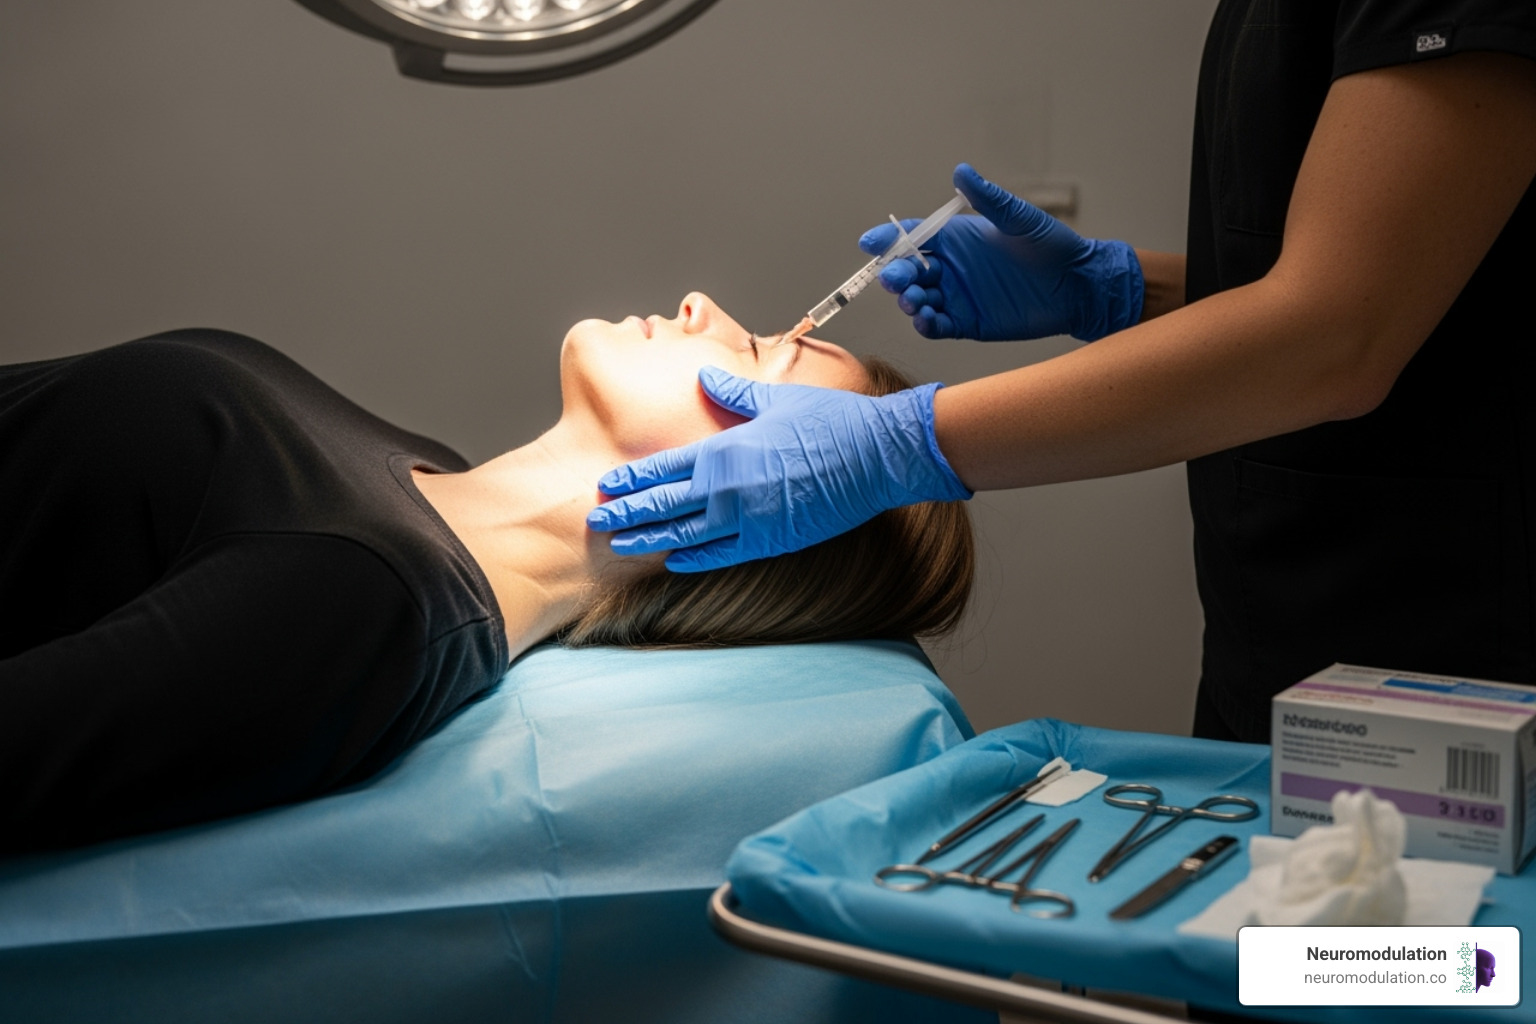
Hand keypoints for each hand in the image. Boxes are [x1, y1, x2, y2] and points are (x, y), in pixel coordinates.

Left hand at [586, 367, 970, 571]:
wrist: (878, 456)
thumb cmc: (832, 422)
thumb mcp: (776, 400)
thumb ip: (733, 393)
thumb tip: (705, 375)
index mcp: (726, 450)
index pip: (664, 468)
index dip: (632, 479)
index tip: (605, 486)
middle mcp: (730, 488)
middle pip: (665, 504)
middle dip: (628, 513)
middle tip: (595, 521)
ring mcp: (749, 519)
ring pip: (686, 535)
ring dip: (651, 540)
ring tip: (621, 545)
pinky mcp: (772, 540)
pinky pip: (722, 554)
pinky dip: (694, 558)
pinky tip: (674, 561)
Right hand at [860, 163, 1143, 340]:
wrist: (1077, 286)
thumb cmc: (1051, 246)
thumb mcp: (1019, 219)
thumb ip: (989, 199)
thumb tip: (962, 170)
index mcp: (956, 239)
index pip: (912, 236)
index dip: (889, 240)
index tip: (869, 243)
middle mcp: (950, 267)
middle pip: (908, 270)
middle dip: (896, 274)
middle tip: (896, 279)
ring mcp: (956, 296)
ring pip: (917, 299)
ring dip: (908, 300)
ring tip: (914, 301)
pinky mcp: (966, 322)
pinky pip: (936, 325)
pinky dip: (925, 324)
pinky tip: (926, 319)